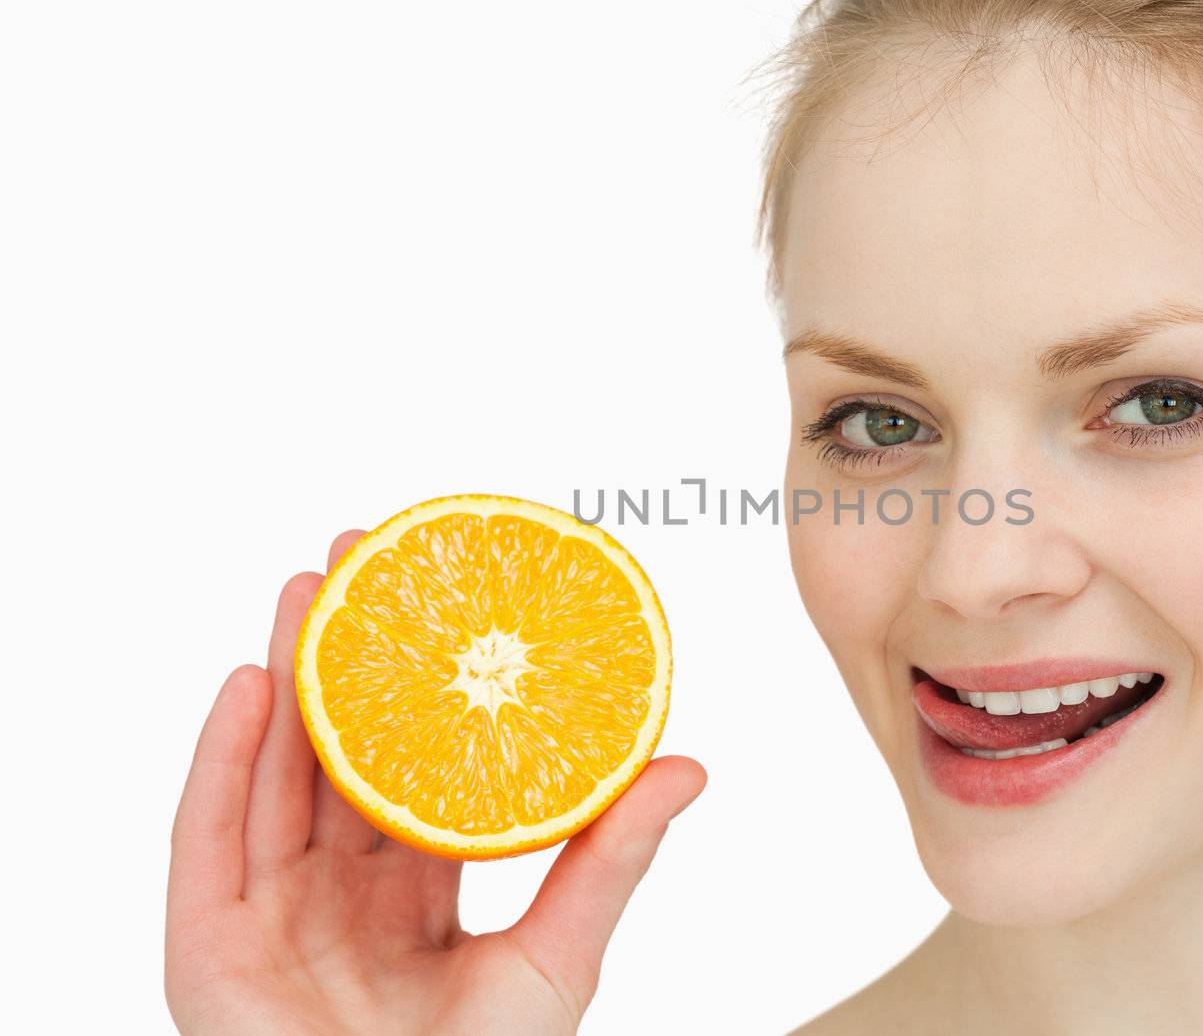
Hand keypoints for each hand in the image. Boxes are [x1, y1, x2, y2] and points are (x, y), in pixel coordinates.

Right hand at [165, 530, 706, 1034]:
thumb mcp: (558, 955)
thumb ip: (611, 860)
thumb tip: (689, 765)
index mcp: (413, 899)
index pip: (412, 771)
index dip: (421, 689)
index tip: (438, 601)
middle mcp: (336, 898)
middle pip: (334, 755)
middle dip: (344, 656)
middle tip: (362, 556)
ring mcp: (269, 920)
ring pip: (269, 778)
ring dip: (283, 678)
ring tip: (306, 588)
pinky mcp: (208, 951)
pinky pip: (205, 842)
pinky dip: (219, 762)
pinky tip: (247, 685)